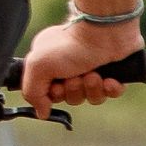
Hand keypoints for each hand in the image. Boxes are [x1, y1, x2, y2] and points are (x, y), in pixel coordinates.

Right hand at [22, 13, 142, 111]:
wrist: (105, 33)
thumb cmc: (70, 45)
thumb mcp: (38, 66)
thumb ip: (32, 92)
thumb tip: (41, 112)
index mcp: (49, 62)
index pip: (48, 92)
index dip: (53, 95)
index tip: (56, 87)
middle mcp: (69, 66)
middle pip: (69, 97)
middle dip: (73, 91)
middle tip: (75, 78)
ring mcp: (92, 69)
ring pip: (90, 97)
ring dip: (91, 90)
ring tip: (93, 75)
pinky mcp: (113, 73)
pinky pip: (111, 93)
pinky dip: (110, 89)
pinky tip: (109, 80)